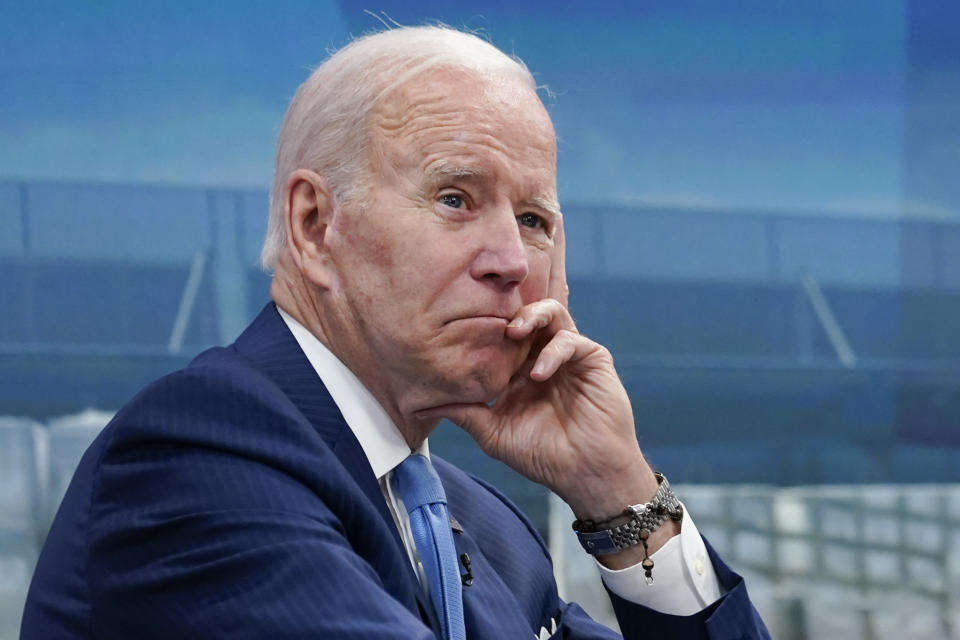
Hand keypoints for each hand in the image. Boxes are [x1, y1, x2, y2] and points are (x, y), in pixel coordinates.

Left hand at [422, 216, 657, 521]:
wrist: (585, 474)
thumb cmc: (542, 456)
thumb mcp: (493, 433)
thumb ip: (462, 413)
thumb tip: (419, 404)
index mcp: (519, 369)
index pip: (499, 335)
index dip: (482, 329)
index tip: (458, 332)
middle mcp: (542, 356)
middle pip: (524, 316)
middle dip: (505, 312)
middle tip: (487, 321)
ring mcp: (568, 355)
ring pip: (551, 313)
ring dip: (531, 316)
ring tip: (514, 331)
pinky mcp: (592, 359)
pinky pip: (570, 339)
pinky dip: (553, 351)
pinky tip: (539, 374)